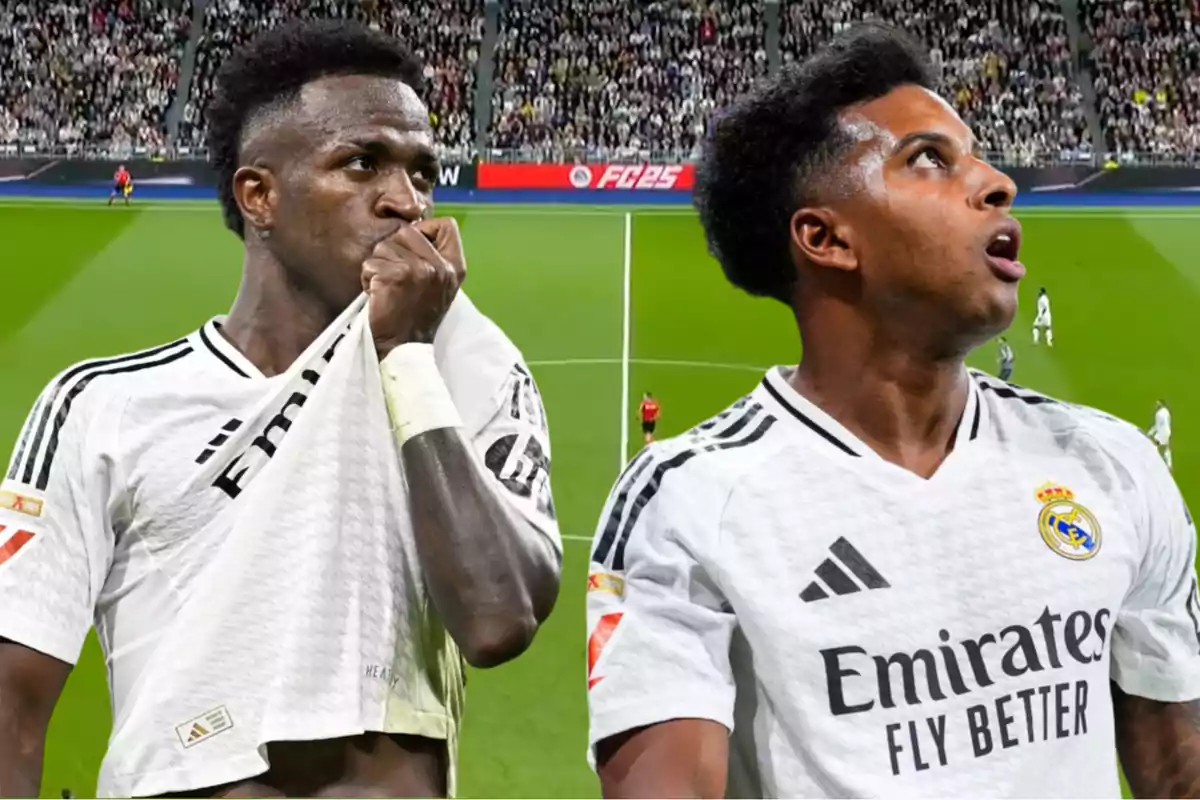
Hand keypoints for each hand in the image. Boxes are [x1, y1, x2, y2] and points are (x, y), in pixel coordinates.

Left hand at [362, 218, 465, 354]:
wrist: (403, 349)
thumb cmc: (416, 317)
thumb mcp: (439, 286)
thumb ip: (433, 258)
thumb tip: (412, 228)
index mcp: (455, 267)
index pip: (446, 225)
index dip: (425, 229)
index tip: (415, 249)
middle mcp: (441, 266)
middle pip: (408, 231)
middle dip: (394, 251)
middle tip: (395, 278)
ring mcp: (420, 270)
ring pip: (385, 245)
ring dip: (379, 266)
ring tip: (387, 288)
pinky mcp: (396, 276)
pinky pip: (370, 264)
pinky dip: (367, 280)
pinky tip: (377, 296)